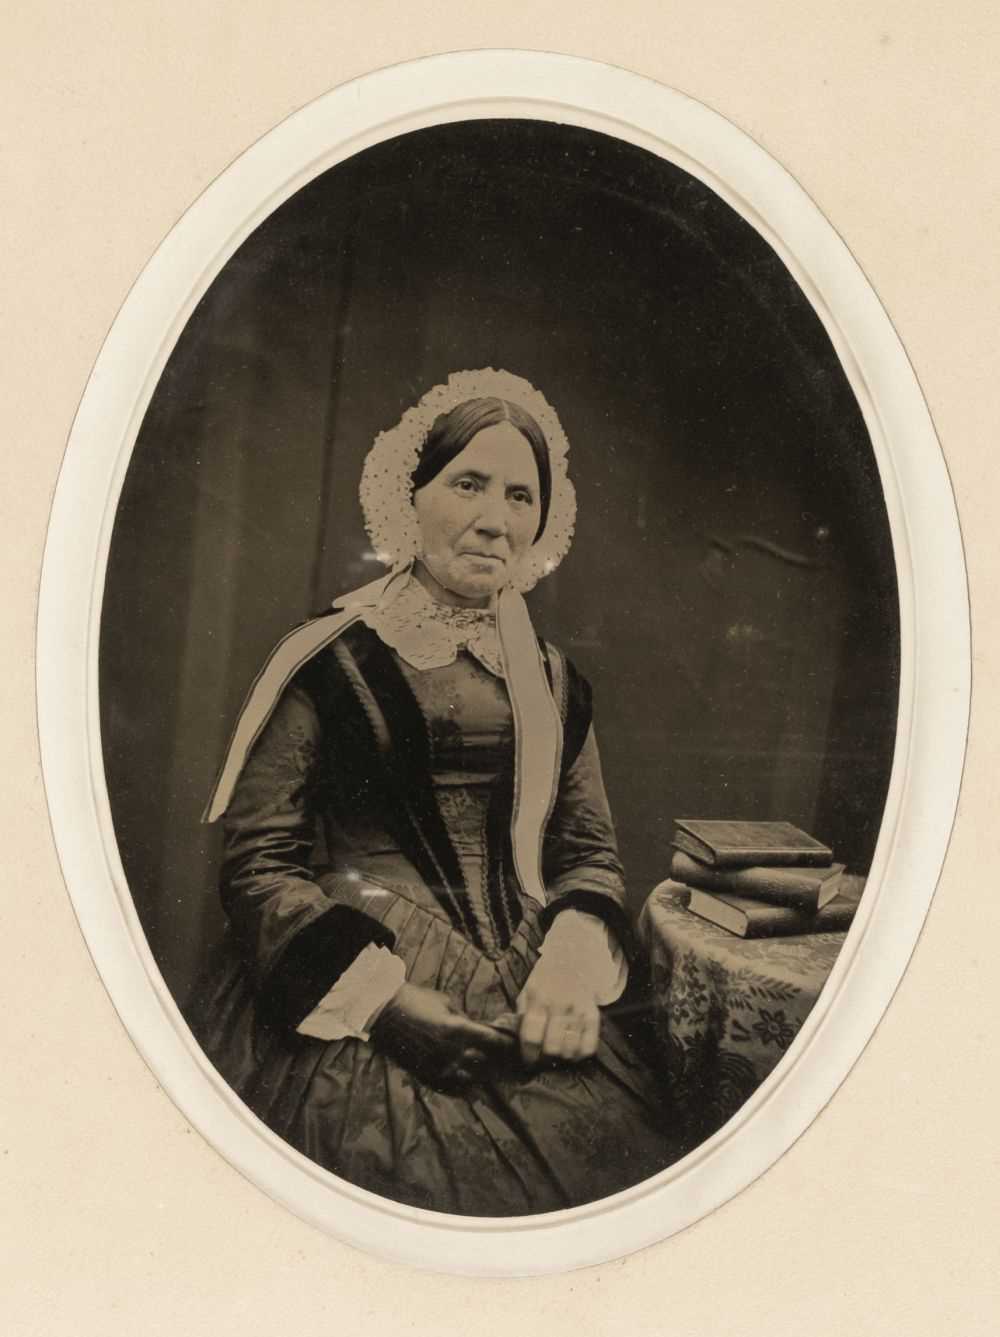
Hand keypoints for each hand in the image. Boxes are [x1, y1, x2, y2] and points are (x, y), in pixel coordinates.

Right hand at [369, 982, 515, 1092]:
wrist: (384, 1013)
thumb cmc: (417, 1000)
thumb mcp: (447, 1003)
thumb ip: (464, 1019)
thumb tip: (478, 1030)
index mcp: (458, 1030)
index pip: (492, 1041)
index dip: (507, 1044)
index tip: (518, 1046)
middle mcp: (451, 1052)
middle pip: (485, 1062)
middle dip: (500, 1061)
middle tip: (513, 1063)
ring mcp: (439, 1067)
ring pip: (471, 1079)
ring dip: (483, 1076)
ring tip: (496, 1076)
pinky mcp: (427, 1076)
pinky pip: (452, 1088)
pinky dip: (464, 1087)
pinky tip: (472, 1086)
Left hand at [515, 953, 600, 1065]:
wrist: (574, 958)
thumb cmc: (546, 977)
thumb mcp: (527, 989)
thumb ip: (523, 1014)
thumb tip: (519, 1040)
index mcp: (538, 998)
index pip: (531, 1037)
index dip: (528, 1055)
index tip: (528, 1060)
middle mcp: (559, 1005)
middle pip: (552, 1048)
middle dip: (545, 1059)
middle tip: (542, 1059)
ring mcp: (578, 1010)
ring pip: (570, 1050)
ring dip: (561, 1058)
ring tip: (556, 1053)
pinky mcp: (593, 1015)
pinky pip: (588, 1047)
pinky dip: (579, 1055)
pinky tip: (572, 1050)